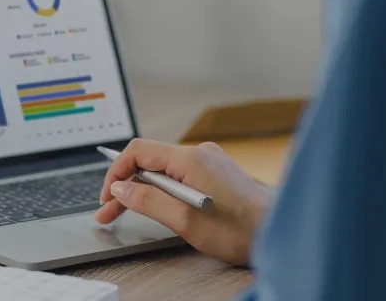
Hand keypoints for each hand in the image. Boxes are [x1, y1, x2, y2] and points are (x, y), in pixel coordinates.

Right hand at [96, 139, 270, 265]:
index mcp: (191, 159)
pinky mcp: (215, 173)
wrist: (278, 234)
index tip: (107, 197)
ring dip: (142, 189)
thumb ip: (148, 201)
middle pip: (149, 161)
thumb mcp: (184, 221)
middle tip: (107, 213)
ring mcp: (209, 161)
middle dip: (125, 186)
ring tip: (125, 212)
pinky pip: (179, 175)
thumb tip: (120, 188)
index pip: (139, 151)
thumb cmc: (238, 231)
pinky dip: (162, 189)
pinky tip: (155, 205)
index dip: (116, 173)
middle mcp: (200, 153)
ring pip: (163, 170)